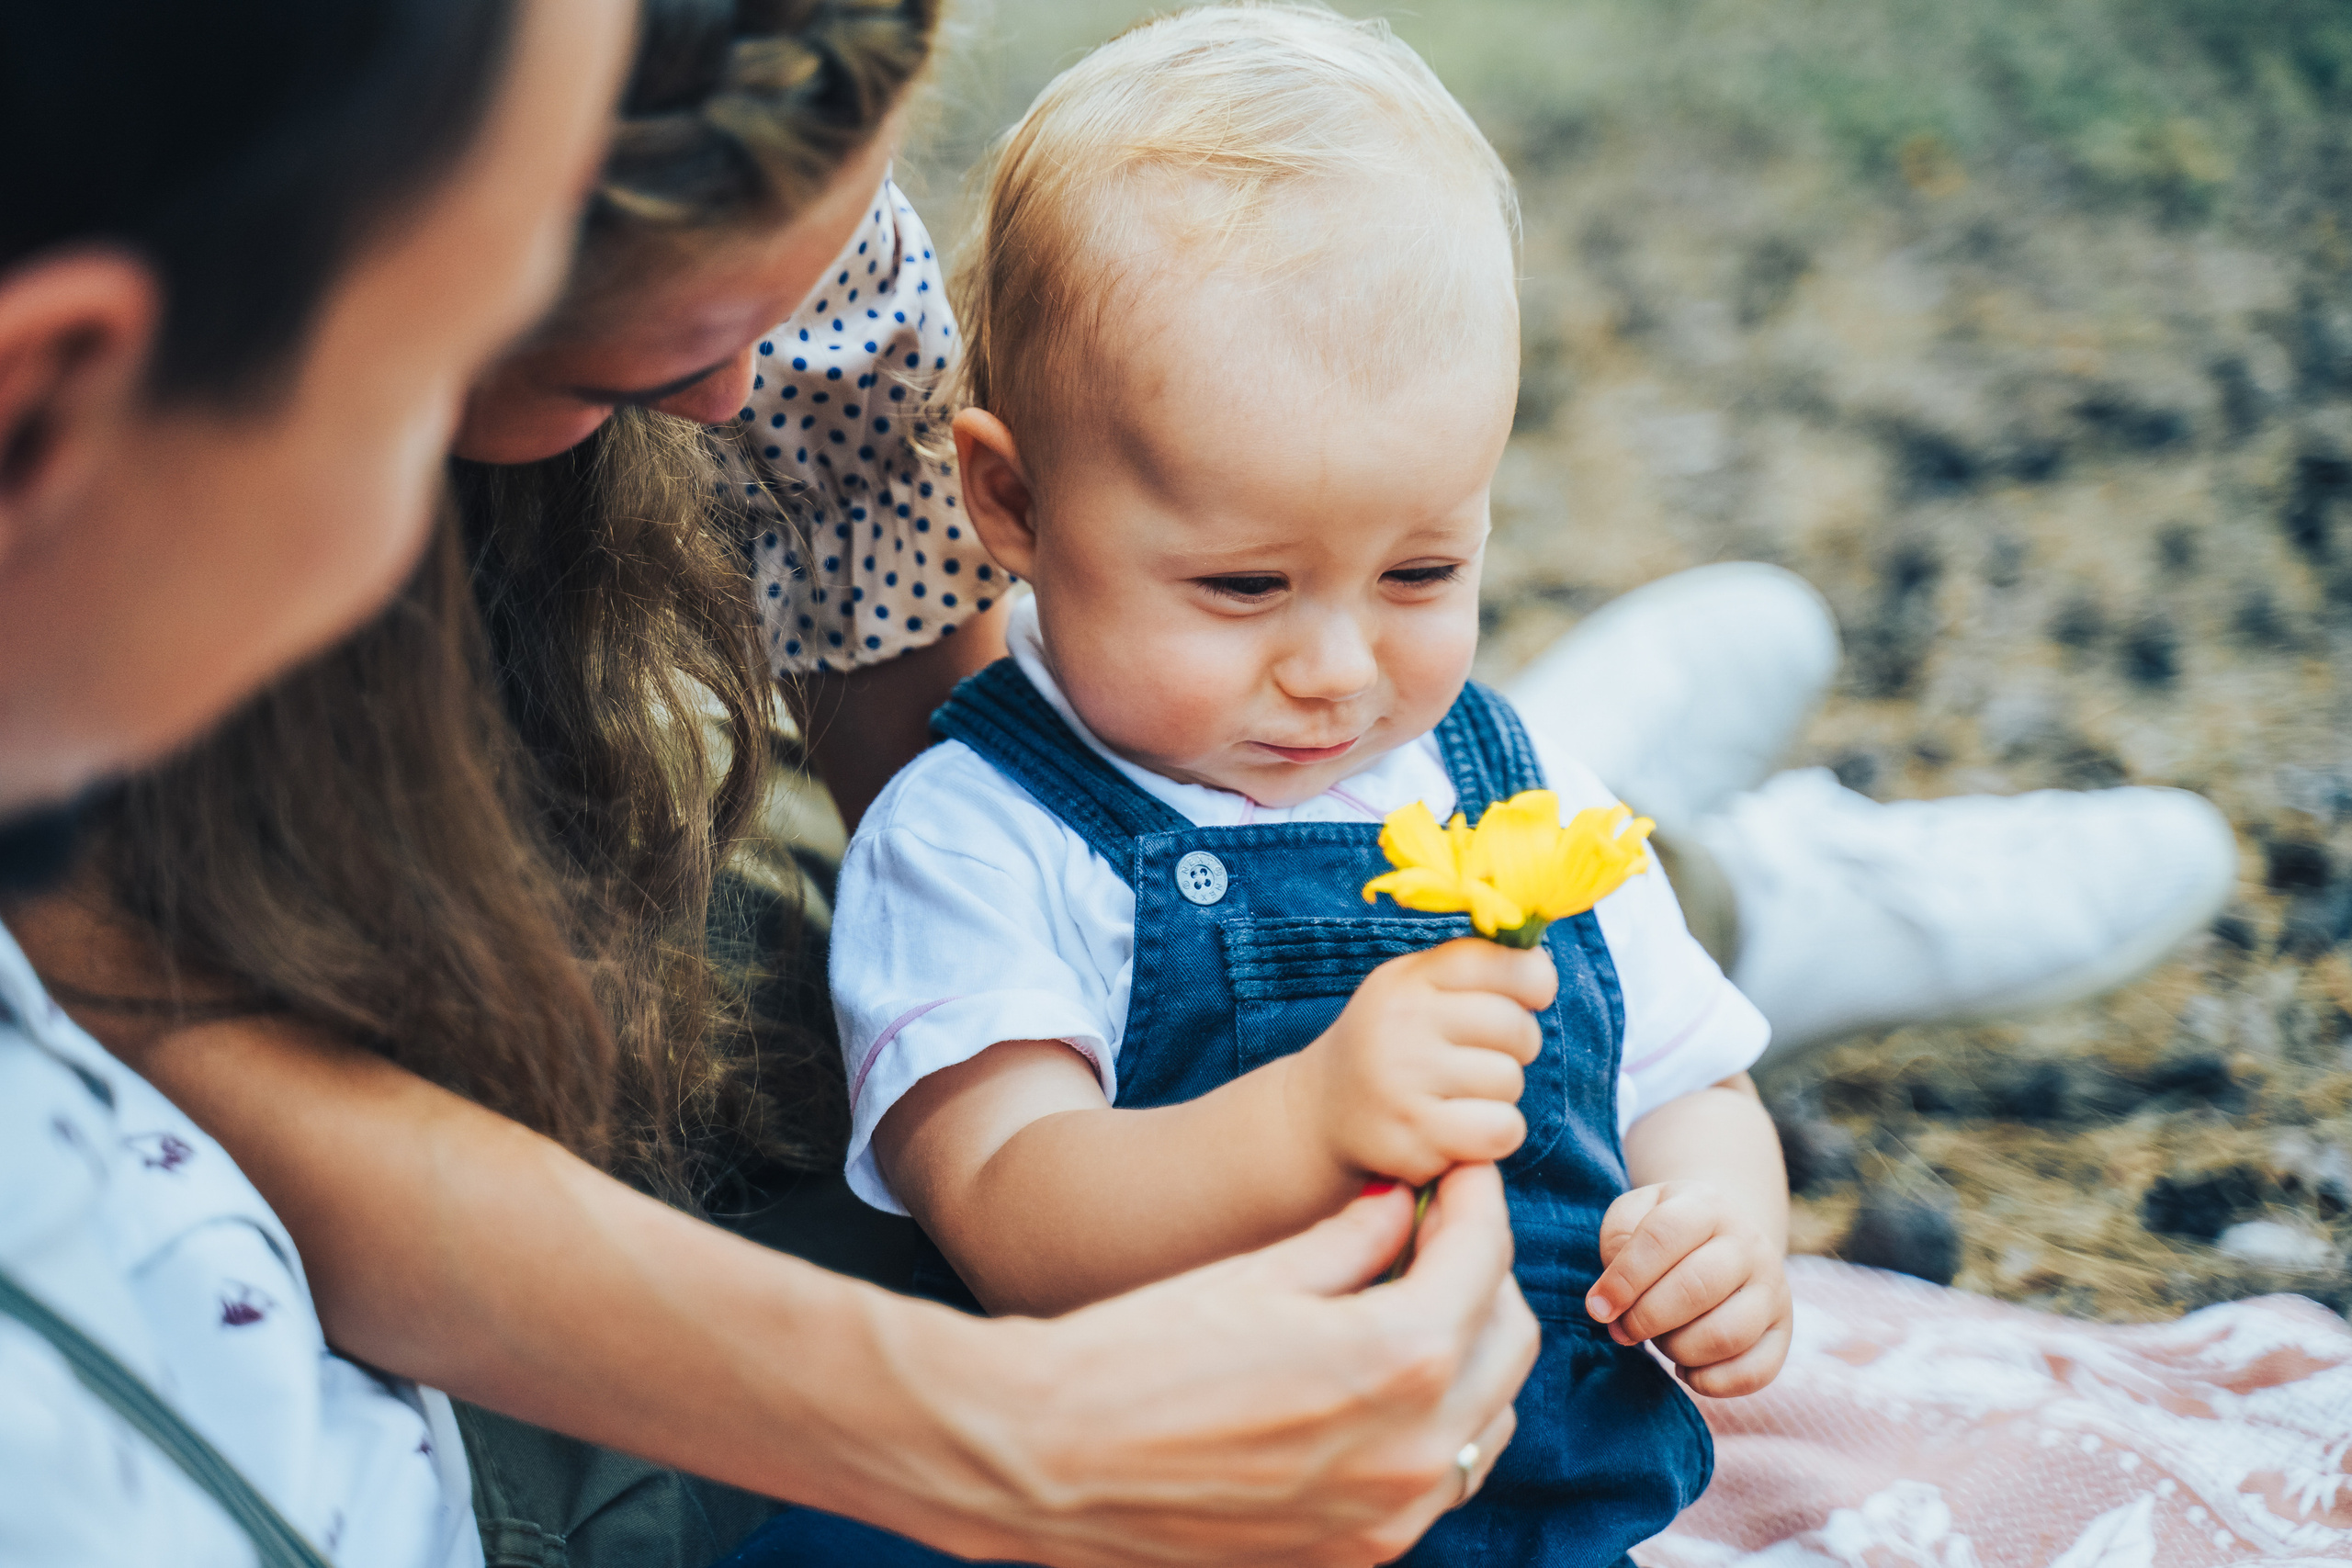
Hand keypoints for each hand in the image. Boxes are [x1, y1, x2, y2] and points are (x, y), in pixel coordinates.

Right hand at [883, 1166, 1538, 1566]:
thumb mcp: (1255, 1274)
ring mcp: (1391, 1515)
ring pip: (1488, 1416)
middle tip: (1434, 1228)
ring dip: (1468, 1349)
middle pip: (1509, 1338)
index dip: (1475, 1198)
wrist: (1047, 1460)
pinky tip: (1379, 1380)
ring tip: (1408, 1299)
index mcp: (1397, 1359)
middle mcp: (1415, 1450)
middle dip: (1483, 1272)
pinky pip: (1441, 1477)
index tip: (1456, 1172)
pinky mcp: (1358, 1553)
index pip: (1483, 1258)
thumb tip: (1403, 1206)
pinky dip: (1437, 1420)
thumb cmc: (1136, 1354)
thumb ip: (1352, 1240)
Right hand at [1289, 937, 1556, 1185]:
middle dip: (1518, 1046)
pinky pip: (1501, 1129)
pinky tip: (1462, 1129)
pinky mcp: (1414, 1136)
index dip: (1534, 978)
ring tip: (1462, 1094)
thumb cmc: (1389, 1043)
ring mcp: (1404, 1081)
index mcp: (1407, 980)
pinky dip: (1494, 1133)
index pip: (1498, 962)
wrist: (1320, 1111)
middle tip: (1484, 1055)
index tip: (1533, 995)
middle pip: (1515, 1027)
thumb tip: (1542, 965)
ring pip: (1510, 1081)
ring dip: (1500, 1094)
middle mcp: (1401, 1024)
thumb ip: (1472, 968)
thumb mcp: (1413, 988)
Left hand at [1582, 1179, 1790, 1396]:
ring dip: (1677, 1350)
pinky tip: (1686, 1369)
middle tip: (1622, 1329)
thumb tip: (1611, 1296)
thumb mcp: (1636, 1214)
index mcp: (1706, 1206)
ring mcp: (1773, 1289)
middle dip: (1645, 1319)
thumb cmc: (1665, 1233)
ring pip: (1725, 1335)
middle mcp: (1749, 1245)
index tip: (1598, 1307)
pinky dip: (1711, 1383)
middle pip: (1695, 1288)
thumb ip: (1618, 1240)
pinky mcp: (1783, 1332)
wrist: (1726, 1238)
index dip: (1624, 1278)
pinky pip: (1754, 1372)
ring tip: (1660, 1341)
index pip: (1663, 1236)